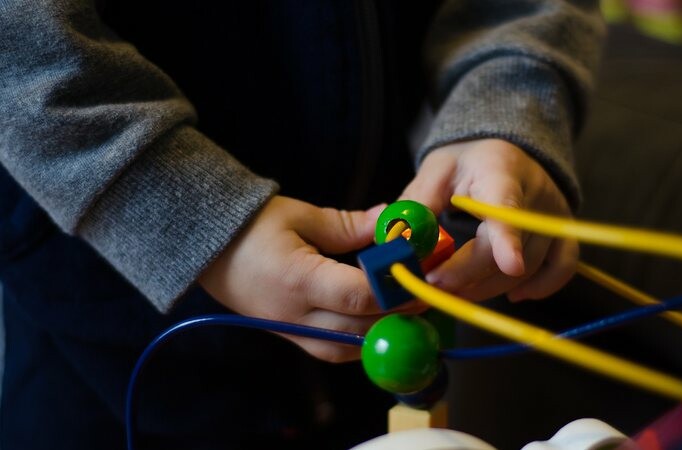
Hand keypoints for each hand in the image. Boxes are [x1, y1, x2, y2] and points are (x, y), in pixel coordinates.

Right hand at [199, 196, 406, 361]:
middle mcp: (296, 315)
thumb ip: (350, 225)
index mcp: (298, 280)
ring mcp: (291, 331)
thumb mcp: (300, 215)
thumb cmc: (251, 225)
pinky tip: (380, 321)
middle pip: (361, 326)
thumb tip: (392, 222)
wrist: (206, 247)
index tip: (422, 273)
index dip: (396, 288)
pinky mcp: (291, 337)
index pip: (359, 295)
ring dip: (383, 332)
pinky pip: (335, 350)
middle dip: (400, 312)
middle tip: (428, 291)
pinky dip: (362, 339)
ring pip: (350, 347)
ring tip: (409, 308)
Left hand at [401, 139, 577, 301]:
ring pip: (529, 267)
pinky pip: (562, 267)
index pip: (507, 207)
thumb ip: (417, 204)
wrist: (506, 153)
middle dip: (469, 274)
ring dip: (490, 287)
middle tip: (433, 286)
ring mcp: (554, 217)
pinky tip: (512, 295)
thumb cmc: (466, 163)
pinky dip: (541, 286)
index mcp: (500, 172)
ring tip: (454, 292)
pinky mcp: (562, 232)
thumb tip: (397, 240)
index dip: (508, 238)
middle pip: (509, 248)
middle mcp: (536, 195)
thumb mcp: (435, 172)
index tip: (510, 265)